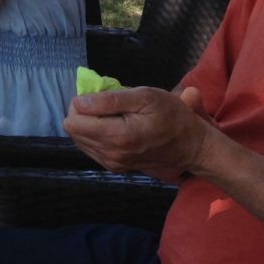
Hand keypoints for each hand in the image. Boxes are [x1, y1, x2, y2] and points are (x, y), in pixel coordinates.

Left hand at [64, 85, 212, 183]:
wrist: (191, 146)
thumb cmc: (171, 116)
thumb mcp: (145, 97)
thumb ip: (109, 100)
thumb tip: (79, 102)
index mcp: (117, 136)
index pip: (73, 121)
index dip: (81, 103)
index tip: (100, 96)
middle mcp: (110, 154)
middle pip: (73, 130)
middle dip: (84, 113)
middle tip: (107, 104)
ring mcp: (112, 163)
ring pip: (79, 139)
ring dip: (89, 124)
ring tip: (113, 115)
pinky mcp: (114, 166)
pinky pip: (90, 148)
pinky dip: (96, 134)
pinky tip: (114, 126)